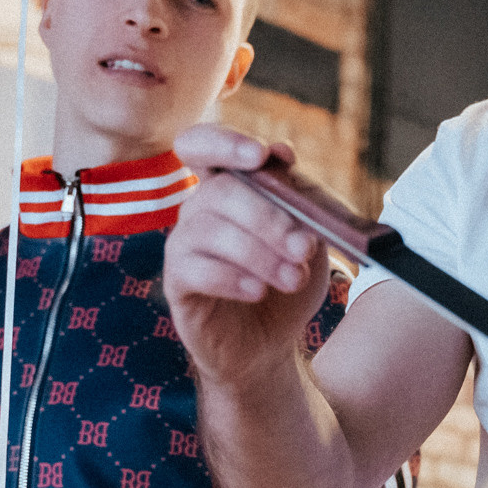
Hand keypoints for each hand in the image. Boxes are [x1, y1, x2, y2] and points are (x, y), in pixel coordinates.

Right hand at [163, 124, 332, 388]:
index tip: (260, 156)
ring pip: (210, 229)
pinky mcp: (177, 282)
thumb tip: (282, 154)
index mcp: (230, 185)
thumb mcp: (311, 238)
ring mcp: (183, 243)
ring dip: (259, 253)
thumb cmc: (288, 281)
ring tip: (293, 278)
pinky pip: (195, 269)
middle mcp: (199, 207)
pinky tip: (258, 292)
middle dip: (268, 218)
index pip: (205, 145)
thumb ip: (302, 197)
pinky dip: (232, 278)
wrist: (271, 343)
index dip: (226, 143)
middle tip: (303, 247)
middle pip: (221, 191)